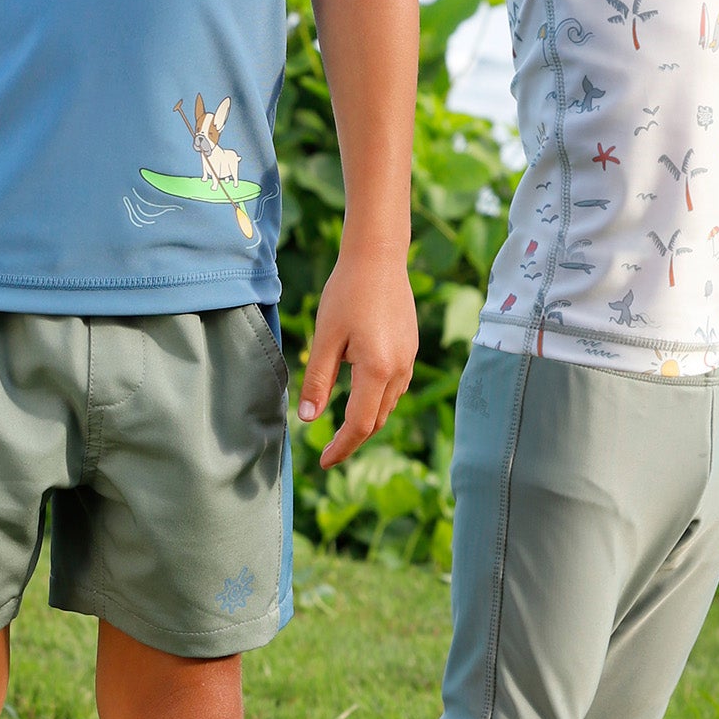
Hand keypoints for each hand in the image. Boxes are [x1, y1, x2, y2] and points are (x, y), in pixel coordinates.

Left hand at [297, 246, 418, 470]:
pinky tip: (360, 391)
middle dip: (353, 437)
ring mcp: (409, 359)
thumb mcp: (325, 338)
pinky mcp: (410, 348)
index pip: (361, 424)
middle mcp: (399, 369)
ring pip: (388, 404)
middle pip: (377, 419)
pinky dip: (376, 399)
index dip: (342, 447)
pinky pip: (395, 386)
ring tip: (342, 424)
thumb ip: (317, 380)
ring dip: (366, 418)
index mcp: (377, 370)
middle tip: (329, 450)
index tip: (324, 462)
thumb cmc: (346, 293)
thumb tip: (308, 419)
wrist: (378, 257)